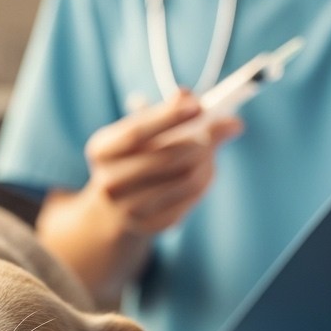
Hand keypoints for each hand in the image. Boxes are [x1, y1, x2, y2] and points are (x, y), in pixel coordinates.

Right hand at [78, 89, 242, 235]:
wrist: (115, 207)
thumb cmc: (136, 157)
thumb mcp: (146, 131)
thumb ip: (179, 114)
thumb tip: (229, 120)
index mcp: (101, 150)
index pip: (137, 132)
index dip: (169, 117)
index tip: (198, 105)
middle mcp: (108, 182)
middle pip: (167, 157)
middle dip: (199, 141)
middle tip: (215, 132)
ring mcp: (127, 208)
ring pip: (186, 178)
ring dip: (207, 162)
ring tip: (210, 154)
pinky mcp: (149, 225)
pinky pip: (190, 200)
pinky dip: (204, 183)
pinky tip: (203, 174)